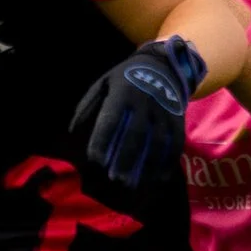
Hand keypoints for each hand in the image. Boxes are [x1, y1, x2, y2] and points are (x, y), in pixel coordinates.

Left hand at [70, 31, 207, 190]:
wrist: (162, 65)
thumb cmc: (125, 78)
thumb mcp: (103, 83)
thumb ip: (87, 106)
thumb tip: (72, 131)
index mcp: (122, 93)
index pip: (111, 119)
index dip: (102, 140)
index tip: (95, 160)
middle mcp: (145, 102)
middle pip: (136, 134)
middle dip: (126, 158)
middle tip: (116, 180)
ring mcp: (164, 111)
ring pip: (158, 142)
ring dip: (148, 165)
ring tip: (137, 185)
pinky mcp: (178, 119)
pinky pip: (175, 143)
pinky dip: (169, 162)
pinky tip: (160, 178)